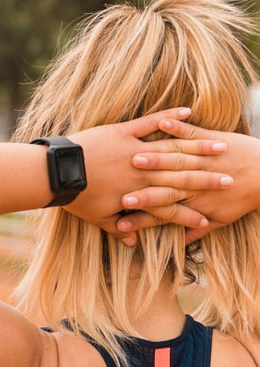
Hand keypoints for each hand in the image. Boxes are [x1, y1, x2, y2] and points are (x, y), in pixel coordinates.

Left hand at [64, 107, 231, 240]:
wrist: (56, 173)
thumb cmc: (75, 198)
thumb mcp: (96, 218)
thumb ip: (117, 229)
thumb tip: (131, 244)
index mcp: (137, 195)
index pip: (170, 208)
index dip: (189, 215)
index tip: (208, 219)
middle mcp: (141, 173)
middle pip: (180, 177)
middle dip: (206, 181)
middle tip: (229, 182)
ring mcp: (134, 150)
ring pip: (172, 149)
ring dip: (198, 149)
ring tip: (220, 149)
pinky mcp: (123, 131)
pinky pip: (150, 122)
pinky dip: (168, 117)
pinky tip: (187, 112)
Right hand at [115, 118, 259, 243]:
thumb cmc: (247, 197)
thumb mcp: (223, 218)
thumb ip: (199, 230)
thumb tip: (183, 243)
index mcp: (192, 200)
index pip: (161, 210)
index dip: (141, 218)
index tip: (121, 225)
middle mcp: (193, 180)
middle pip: (161, 185)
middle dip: (138, 191)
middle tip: (119, 195)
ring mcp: (201, 158)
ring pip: (172, 158)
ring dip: (152, 158)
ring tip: (133, 158)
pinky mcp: (210, 139)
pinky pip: (189, 132)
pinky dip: (174, 126)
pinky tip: (160, 123)